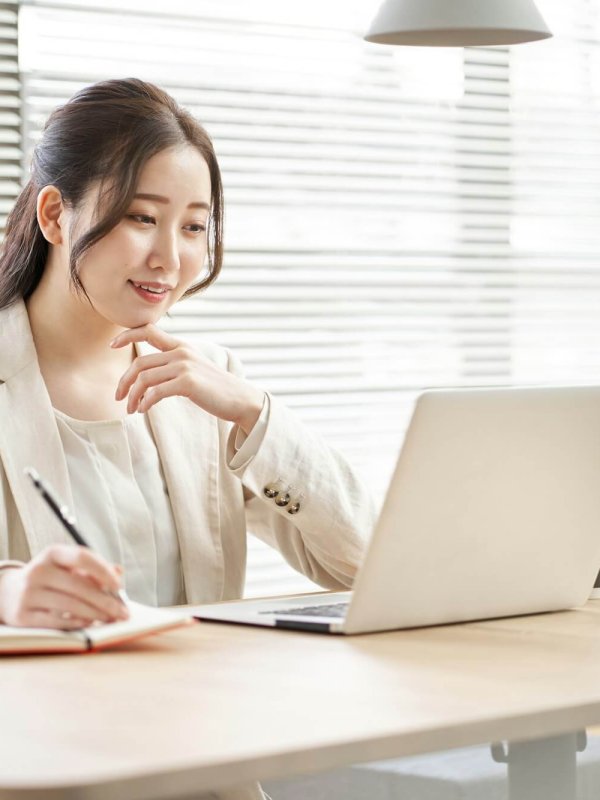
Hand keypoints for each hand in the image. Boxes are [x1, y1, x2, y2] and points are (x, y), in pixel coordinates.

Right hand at [0, 546, 128, 628]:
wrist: (8, 593)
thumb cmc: (49, 579)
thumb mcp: (66, 567)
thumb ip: (93, 569)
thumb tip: (119, 572)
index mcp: (53, 553)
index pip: (82, 556)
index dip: (103, 571)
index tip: (119, 586)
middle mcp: (39, 570)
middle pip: (79, 586)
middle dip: (105, 601)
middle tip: (122, 612)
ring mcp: (29, 593)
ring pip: (70, 605)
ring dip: (95, 614)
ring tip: (109, 618)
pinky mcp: (23, 615)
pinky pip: (56, 621)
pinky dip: (77, 623)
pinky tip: (89, 623)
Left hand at [112, 325, 264, 433]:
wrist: (239, 399)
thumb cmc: (215, 388)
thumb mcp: (194, 368)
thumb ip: (174, 364)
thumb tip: (149, 374)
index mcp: (181, 346)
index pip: (148, 330)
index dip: (126, 335)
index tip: (111, 345)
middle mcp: (181, 352)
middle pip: (140, 363)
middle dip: (124, 382)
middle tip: (118, 397)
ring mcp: (185, 366)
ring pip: (144, 379)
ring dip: (133, 396)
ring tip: (131, 409)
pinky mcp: (187, 383)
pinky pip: (156, 392)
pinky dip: (145, 403)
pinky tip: (143, 410)